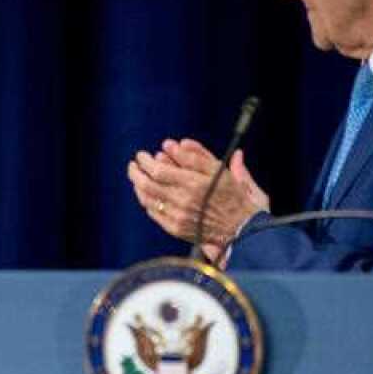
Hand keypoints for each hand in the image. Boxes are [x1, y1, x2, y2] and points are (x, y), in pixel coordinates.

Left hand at [128, 139, 268, 245]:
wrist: (239, 226)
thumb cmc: (230, 194)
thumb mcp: (218, 169)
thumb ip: (194, 155)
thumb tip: (170, 144)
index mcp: (194, 183)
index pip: (158, 170)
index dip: (145, 161)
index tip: (142, 155)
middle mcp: (183, 201)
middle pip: (147, 184)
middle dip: (135, 172)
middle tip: (133, 165)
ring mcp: (177, 216)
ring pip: (147, 199)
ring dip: (138, 186)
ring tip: (137, 177)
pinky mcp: (176, 228)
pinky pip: (154, 213)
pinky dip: (147, 201)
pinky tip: (147, 194)